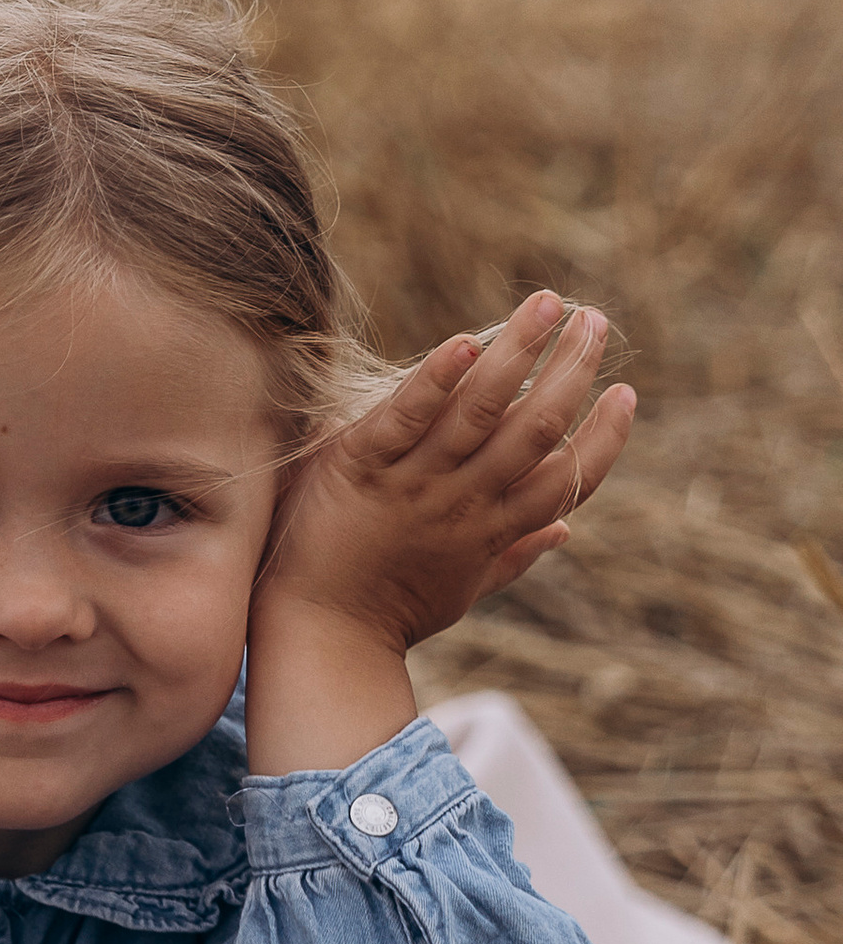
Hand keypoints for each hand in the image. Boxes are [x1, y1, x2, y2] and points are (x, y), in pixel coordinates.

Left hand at [247, 293, 633, 775]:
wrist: (318, 640)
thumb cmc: (386, 613)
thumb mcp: (463, 589)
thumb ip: (515, 553)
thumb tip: (567, 530)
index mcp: (495, 532)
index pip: (569, 479)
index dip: (604, 436)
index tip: (625, 392)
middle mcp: (466, 505)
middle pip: (538, 431)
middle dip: (571, 372)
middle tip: (593, 320)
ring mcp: (416, 485)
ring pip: (484, 411)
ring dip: (521, 352)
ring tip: (549, 303)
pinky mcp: (362, 468)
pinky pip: (407, 417)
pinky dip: (437, 379)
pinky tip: (466, 342)